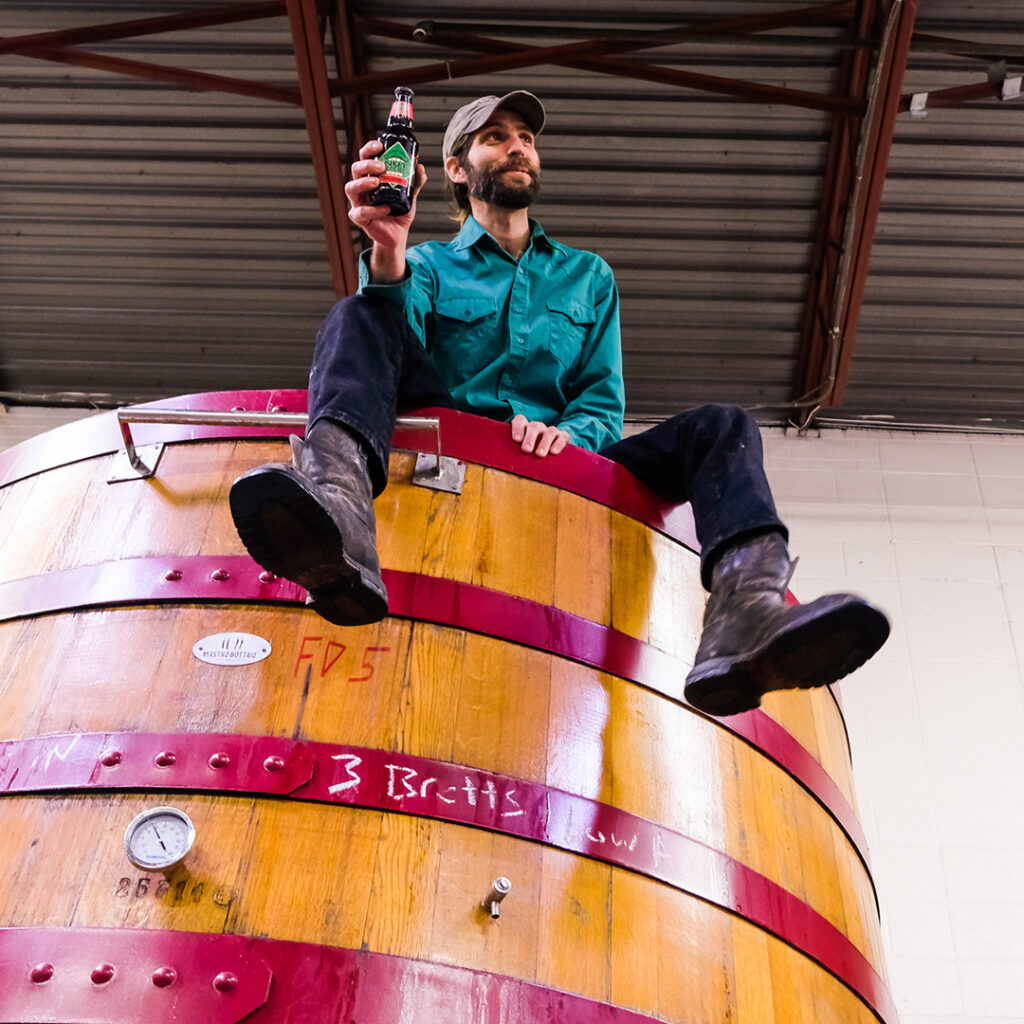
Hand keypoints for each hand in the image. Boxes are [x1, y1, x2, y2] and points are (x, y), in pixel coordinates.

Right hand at [346, 139, 426, 275]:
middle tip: (381, 166)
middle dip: (366, 164)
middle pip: (355, 169)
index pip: (364, 158)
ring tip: (377, 182)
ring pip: (350, 188)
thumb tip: (420, 167)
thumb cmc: (399, 212)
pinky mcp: (360, 219)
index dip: (369, 149)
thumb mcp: (409, 194)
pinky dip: (372, 209)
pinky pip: (360, 212)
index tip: (380, 145)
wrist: (398, 235)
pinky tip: (385, 208)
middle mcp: (362, 188)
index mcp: (371, 177)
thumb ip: (415, 181)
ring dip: (362, 183)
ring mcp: (358, 202)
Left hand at [510, 415, 570, 457]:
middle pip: (534, 427)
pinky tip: (554, 452)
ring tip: (539, 454)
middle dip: (530, 438)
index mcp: (525, 428)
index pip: (520, 421)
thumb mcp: (521, 452)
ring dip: (544, 443)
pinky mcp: (563, 437)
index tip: (516, 440)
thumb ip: (514, 452)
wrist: (552, 455)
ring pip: (549, 432)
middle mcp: (538, 428)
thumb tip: (508, 461)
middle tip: (526, 450)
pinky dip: (558, 444)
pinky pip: (562, 437)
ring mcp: (551, 431)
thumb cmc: (530, 455)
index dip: (517, 428)